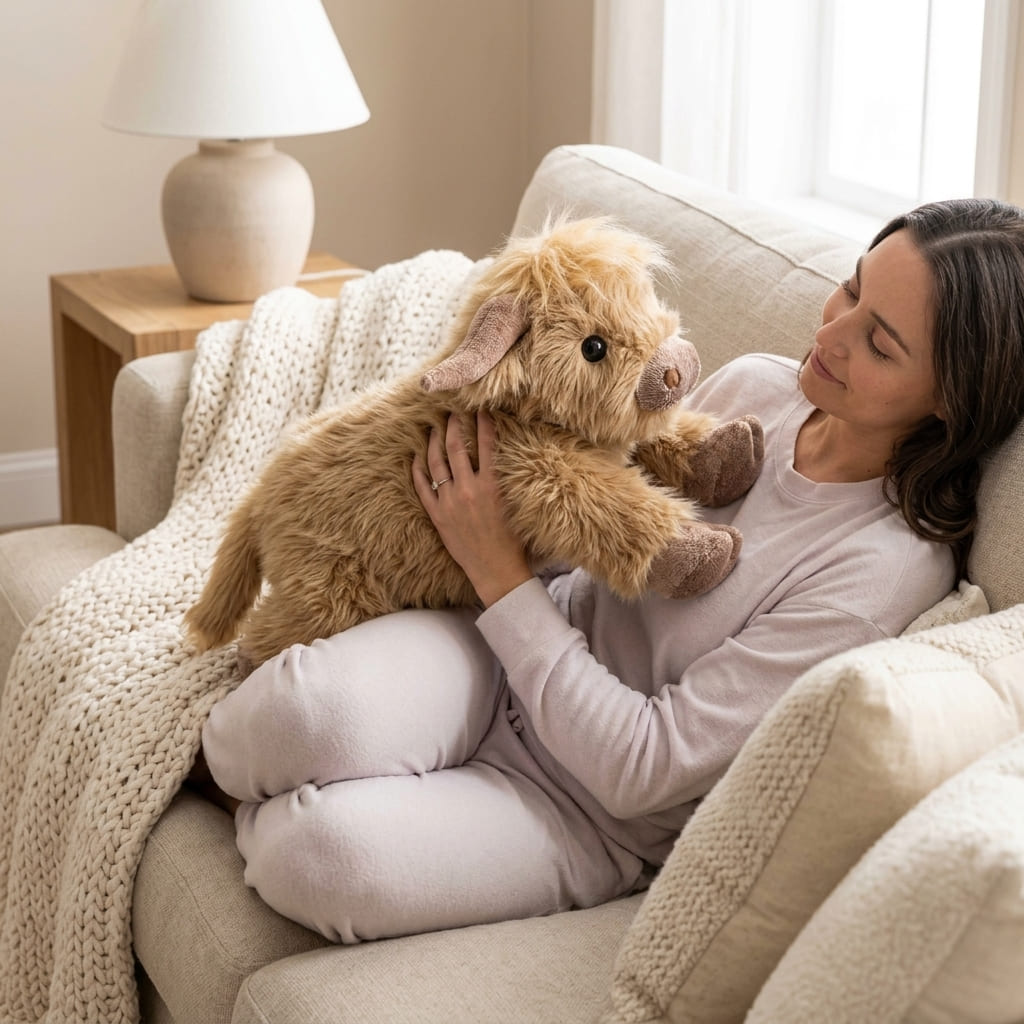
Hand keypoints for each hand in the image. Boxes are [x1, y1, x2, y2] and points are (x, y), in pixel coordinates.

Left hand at [412, 411, 532, 606]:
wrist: (495, 569)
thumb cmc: (511, 540)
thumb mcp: (513, 504)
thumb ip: (504, 480)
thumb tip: (500, 457)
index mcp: (491, 486)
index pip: (486, 445)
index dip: (483, 424)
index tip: (480, 409)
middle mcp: (469, 490)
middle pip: (456, 449)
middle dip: (453, 426)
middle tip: (451, 412)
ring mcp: (450, 502)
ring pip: (436, 463)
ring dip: (433, 442)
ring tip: (433, 428)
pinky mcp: (437, 515)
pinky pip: (422, 487)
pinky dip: (418, 469)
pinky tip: (417, 457)